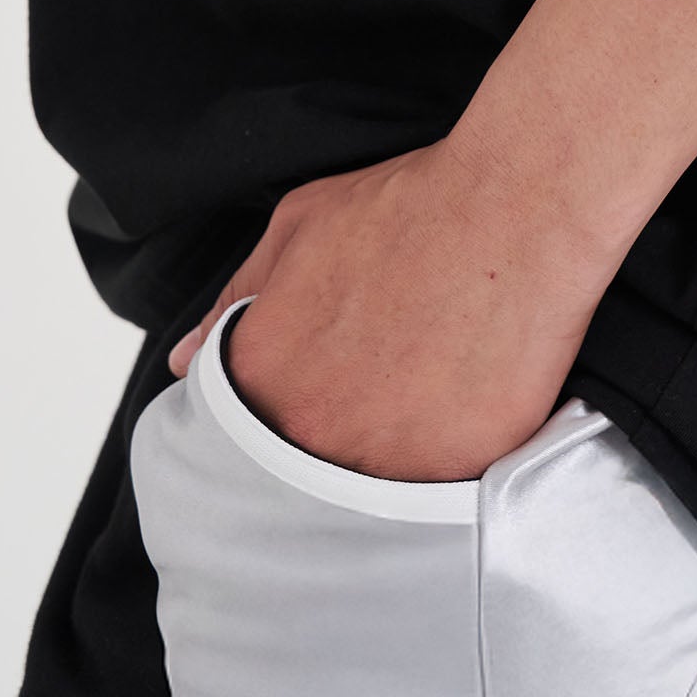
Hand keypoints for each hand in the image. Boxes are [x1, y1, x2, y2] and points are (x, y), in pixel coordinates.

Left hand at [167, 139, 621, 482]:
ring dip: (385, 453)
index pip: (237, 433)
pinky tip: (462, 402)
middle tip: (373, 382)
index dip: (273, 408)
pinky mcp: (461, 475)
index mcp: (266, 377)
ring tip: (421, 389)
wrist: (514, 209)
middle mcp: (315, 435)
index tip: (308, 385)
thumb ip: (236, 299)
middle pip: (302, 467)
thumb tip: (181, 359)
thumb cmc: (407, 205)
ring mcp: (390, 463)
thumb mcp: (300, 226)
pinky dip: (446, 458)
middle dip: (327, 434)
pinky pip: (440, 491)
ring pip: (370, 489)